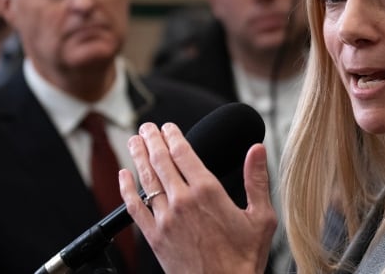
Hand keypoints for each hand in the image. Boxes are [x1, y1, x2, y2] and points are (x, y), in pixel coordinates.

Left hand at [119, 122, 276, 273]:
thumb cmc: (245, 258)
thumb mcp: (261, 217)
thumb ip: (256, 179)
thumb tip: (257, 149)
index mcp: (208, 192)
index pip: (185, 153)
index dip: (174, 136)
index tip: (169, 126)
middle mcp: (183, 202)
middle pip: (161, 161)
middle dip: (152, 140)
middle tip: (147, 127)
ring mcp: (165, 219)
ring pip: (146, 180)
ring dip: (138, 157)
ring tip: (134, 140)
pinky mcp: (155, 237)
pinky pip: (134, 208)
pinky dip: (126, 189)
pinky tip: (123, 175)